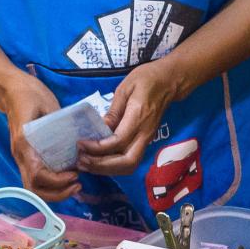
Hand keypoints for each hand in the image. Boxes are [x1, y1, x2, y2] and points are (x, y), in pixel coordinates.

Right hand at [0, 71, 79, 200]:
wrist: (11, 89)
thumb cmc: (29, 94)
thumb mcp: (47, 104)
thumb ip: (59, 124)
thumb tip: (76, 142)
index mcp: (24, 144)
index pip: (37, 175)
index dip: (57, 181)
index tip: (75, 174)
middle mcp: (21, 156)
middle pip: (34, 188)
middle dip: (57, 193)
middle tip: (78, 184)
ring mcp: (22, 157)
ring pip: (34, 187)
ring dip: (55, 191)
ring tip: (75, 183)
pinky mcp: (27, 156)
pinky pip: (37, 178)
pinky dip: (52, 184)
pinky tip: (67, 176)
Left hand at [78, 58, 188, 176]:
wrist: (169, 81)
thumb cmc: (146, 79)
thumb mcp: (125, 88)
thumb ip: (113, 111)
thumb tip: (99, 129)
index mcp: (138, 117)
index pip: (118, 141)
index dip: (98, 148)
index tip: (81, 144)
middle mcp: (145, 133)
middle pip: (126, 162)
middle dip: (102, 166)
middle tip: (81, 161)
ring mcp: (147, 139)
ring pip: (129, 166)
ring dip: (106, 169)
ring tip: (86, 164)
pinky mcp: (145, 141)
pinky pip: (129, 160)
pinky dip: (112, 166)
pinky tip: (97, 161)